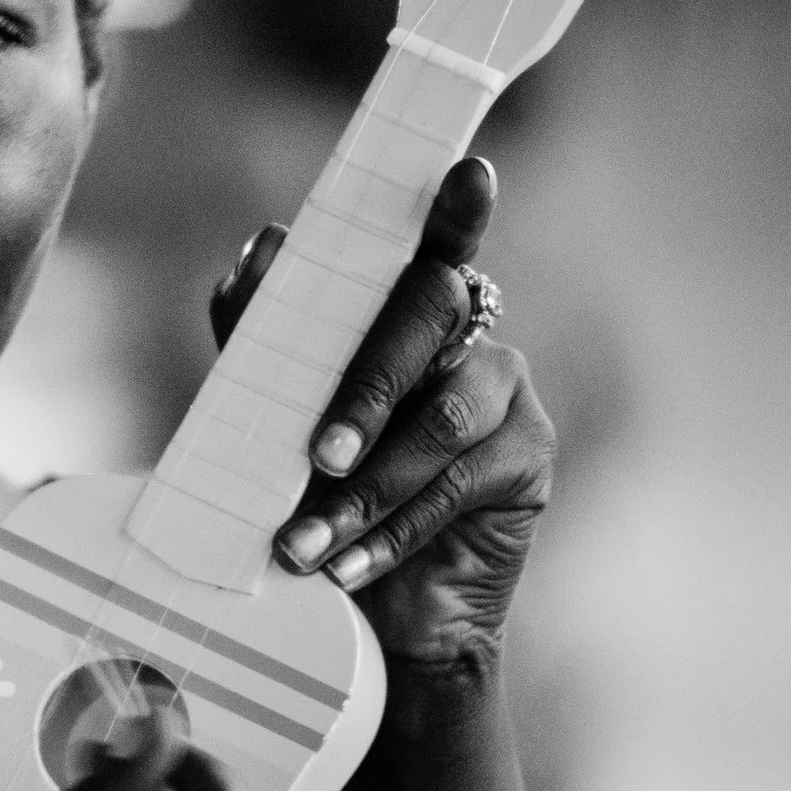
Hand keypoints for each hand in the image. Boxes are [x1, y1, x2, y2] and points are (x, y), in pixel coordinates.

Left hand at [210, 157, 554, 671]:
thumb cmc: (312, 504)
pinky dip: (392, 528)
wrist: (369, 616)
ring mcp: (505, 394)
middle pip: (429, 318)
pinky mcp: (529, 459)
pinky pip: (458, 482)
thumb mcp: (268, 423)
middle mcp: (463, 338)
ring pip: (441, 418)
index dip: (454, 210)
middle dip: (365, 390)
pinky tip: (349, 565)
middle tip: (316, 455)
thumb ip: (261, 341)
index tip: (467, 175)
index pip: (428, 247)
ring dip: (365, 486)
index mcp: (399, 316)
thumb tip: (266, 247)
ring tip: (307, 542)